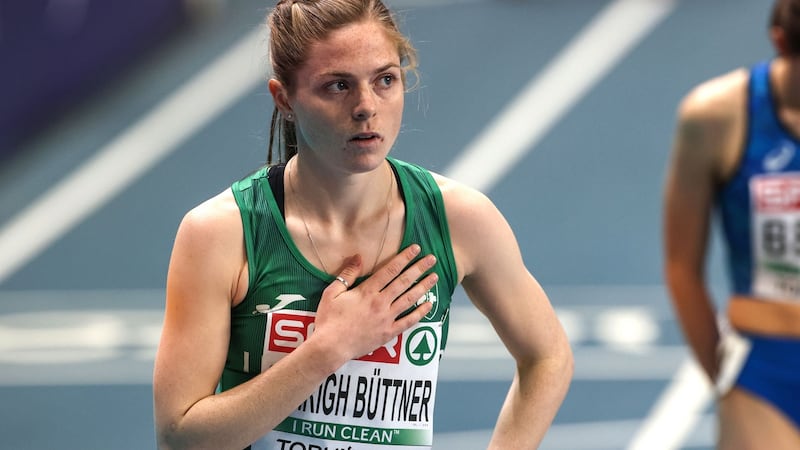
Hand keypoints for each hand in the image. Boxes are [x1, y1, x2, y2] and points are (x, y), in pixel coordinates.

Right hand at [311, 244, 437, 362]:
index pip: (390, 270)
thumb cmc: (329, 320)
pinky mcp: (388, 333)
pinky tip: (429, 305)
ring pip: (409, 299)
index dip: (404, 258)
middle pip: (403, 282)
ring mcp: (386, 318)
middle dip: (419, 268)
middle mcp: (380, 303)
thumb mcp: (332, 293)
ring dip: (423, 287)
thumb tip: (358, 257)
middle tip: (432, 259)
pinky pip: (408, 322)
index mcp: (367, 291)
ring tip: (434, 277)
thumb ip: (347, 274)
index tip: (415, 249)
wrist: (331, 347)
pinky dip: (420, 313)